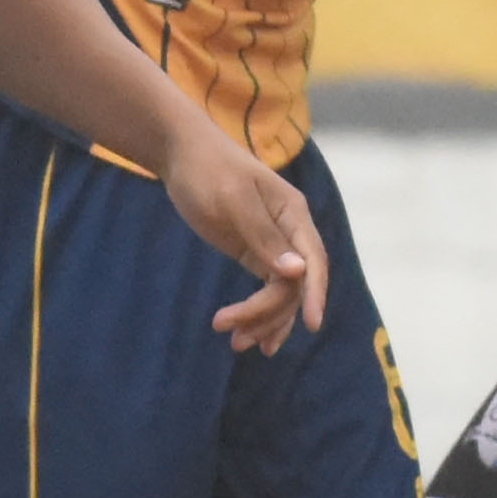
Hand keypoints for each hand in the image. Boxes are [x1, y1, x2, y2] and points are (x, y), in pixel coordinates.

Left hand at [158, 127, 328, 345]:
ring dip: (263, 320)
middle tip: (234, 336)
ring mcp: (272, 244)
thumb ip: (264, 236)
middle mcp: (290, 232)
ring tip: (236, 343)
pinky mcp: (253, 252)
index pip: (313, 260)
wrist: (181, 154)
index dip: (315, 293)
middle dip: (269, 314)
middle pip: (294, 284)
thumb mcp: (233, 201)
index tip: (311, 325)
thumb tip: (298, 272)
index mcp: (293, 214)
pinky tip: (249, 335)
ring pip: (281, 292)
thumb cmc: (208, 170)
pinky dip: (260, 313)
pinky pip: (267, 288)